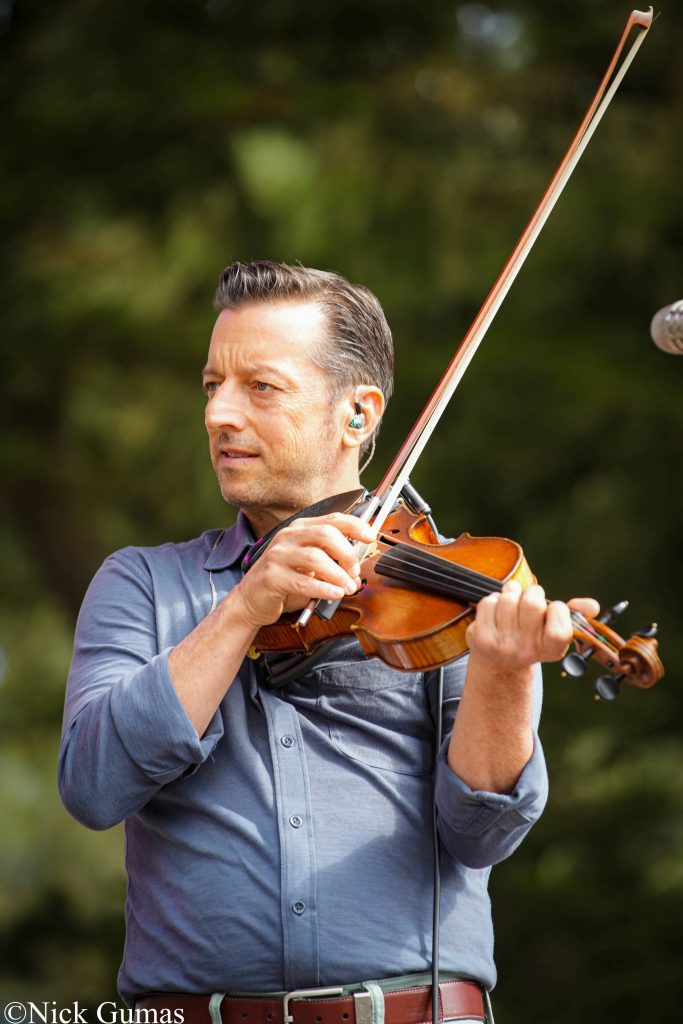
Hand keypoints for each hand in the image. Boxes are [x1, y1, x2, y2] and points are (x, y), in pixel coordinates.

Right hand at [232, 512, 376, 629]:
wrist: (252, 599)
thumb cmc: (285, 581)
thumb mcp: (310, 566)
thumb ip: (332, 561)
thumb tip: (358, 567)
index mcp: (300, 529)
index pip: (333, 519)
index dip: (355, 526)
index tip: (371, 537)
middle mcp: (288, 537)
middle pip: (326, 534)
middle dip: (347, 554)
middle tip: (355, 571)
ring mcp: (278, 555)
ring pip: (316, 558)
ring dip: (338, 575)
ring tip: (347, 587)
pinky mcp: (271, 576)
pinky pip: (304, 581)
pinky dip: (324, 588)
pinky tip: (334, 594)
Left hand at [466, 579, 599, 674]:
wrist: (500, 665)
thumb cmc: (533, 639)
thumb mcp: (557, 632)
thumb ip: (577, 615)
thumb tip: (591, 606)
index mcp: (551, 650)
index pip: (560, 622)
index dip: (557, 609)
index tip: (552, 611)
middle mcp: (526, 651)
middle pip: (532, 603)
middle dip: (532, 593)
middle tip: (529, 599)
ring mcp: (502, 645)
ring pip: (509, 598)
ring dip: (512, 593)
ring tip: (513, 602)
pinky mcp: (481, 637)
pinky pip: (489, 602)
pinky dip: (493, 600)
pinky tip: (496, 612)